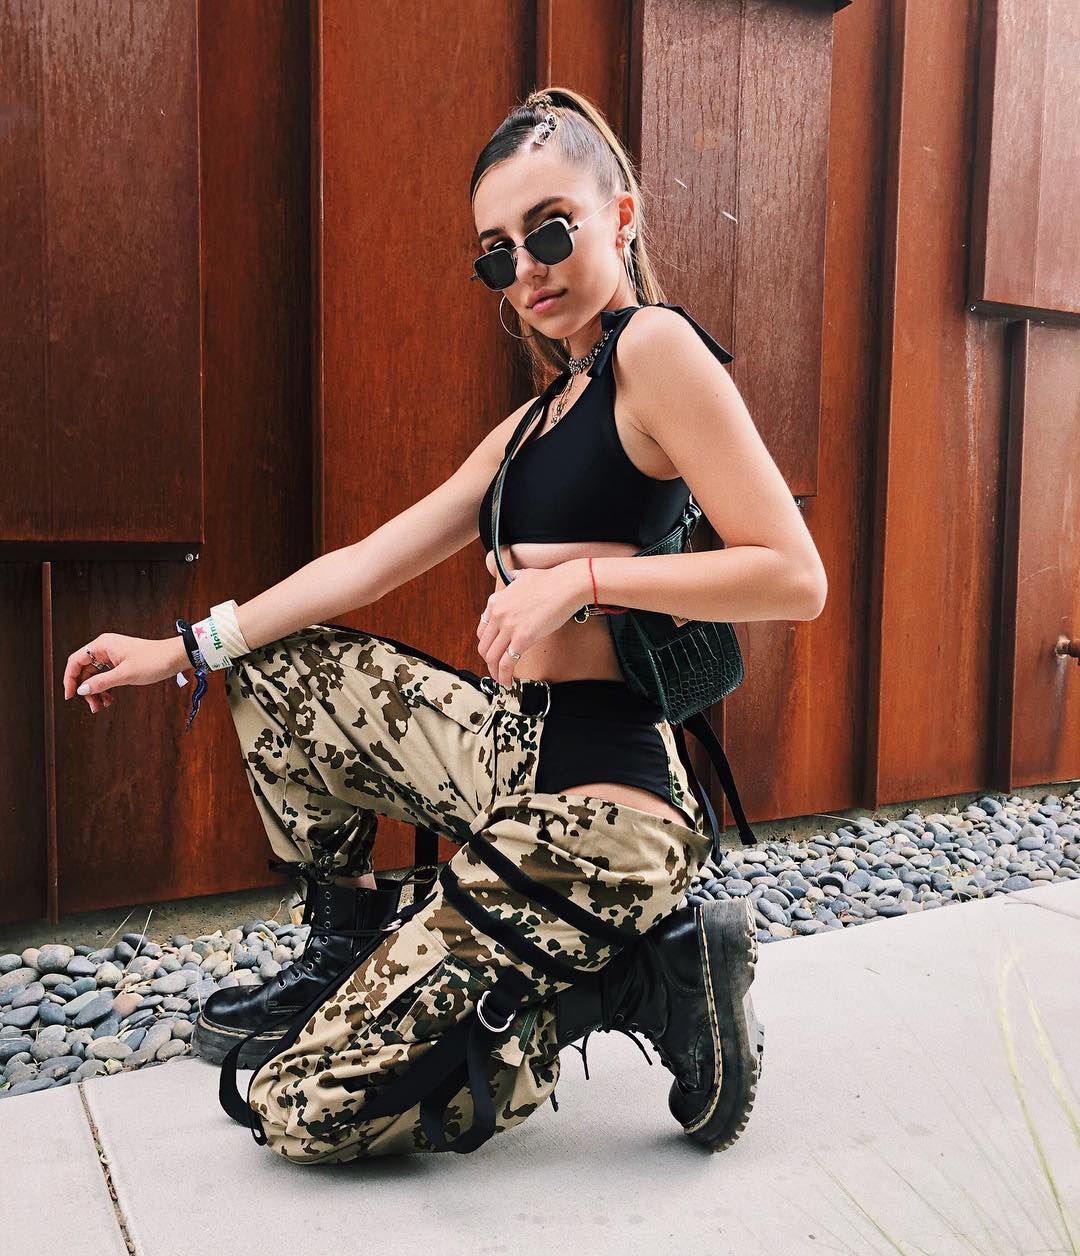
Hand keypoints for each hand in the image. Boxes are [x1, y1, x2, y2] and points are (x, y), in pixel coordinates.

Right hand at [63, 634, 184, 714]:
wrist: (175, 657)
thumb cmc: (154, 660)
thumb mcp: (125, 675)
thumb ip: (101, 682)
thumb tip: (82, 690)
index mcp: (102, 645)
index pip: (75, 661)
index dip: (69, 679)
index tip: (70, 696)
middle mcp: (105, 647)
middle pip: (84, 670)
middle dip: (86, 689)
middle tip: (93, 706)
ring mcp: (113, 654)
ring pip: (95, 675)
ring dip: (96, 691)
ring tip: (103, 705)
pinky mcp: (121, 661)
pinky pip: (106, 675)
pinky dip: (106, 687)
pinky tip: (110, 699)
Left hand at [477, 559, 588, 685]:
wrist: (566, 585)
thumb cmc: (551, 581)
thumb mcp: (523, 576)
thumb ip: (514, 579)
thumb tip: (514, 578)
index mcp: (496, 602)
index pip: (482, 630)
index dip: (487, 645)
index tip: (493, 652)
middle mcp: (497, 614)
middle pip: (484, 646)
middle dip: (489, 661)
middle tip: (496, 669)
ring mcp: (509, 627)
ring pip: (492, 657)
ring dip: (494, 672)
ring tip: (501, 679)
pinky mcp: (522, 639)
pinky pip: (507, 663)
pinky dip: (504, 676)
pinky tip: (508, 681)